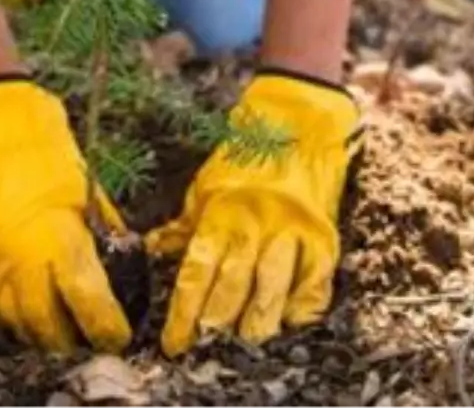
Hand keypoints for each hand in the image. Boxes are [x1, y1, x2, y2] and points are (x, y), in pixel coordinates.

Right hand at [0, 76, 131, 352]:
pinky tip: (30, 317)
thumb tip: (123, 258)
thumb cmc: (52, 154)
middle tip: (94, 338)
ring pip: (16, 322)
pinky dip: (12, 319)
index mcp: (58, 237)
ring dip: (42, 336)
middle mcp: (20, 257)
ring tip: (65, 334)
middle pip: (47, 325)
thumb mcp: (90, 192)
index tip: (119, 336)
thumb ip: (104, 231)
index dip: (105, 326)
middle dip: (73, 340)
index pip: (86, 299)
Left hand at [146, 71, 362, 355]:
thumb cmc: (247, 160)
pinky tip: (286, 320)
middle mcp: (257, 226)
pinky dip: (299, 311)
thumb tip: (150, 251)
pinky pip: (313, 289)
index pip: (196, 274)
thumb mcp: (207, 188)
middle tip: (206, 347)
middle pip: (232, 289)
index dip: (182, 315)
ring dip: (255, 323)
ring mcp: (293, 234)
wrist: (301, 127)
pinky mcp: (324, 241)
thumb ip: (184, 227)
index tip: (173, 345)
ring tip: (243, 341)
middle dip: (216, 325)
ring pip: (271, 294)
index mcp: (222, 214)